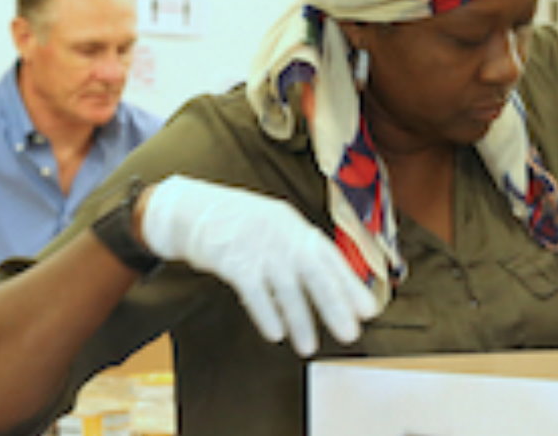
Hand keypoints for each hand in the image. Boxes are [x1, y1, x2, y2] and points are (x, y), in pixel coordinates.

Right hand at [141, 174, 379, 355]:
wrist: (190, 209)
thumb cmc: (237, 223)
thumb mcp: (274, 226)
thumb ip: (298, 251)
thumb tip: (328, 283)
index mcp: (295, 226)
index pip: (329, 257)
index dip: (349, 284)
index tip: (367, 310)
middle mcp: (281, 235)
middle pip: (315, 273)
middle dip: (334, 305)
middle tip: (350, 333)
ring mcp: (257, 246)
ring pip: (286, 287)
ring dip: (300, 320)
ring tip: (309, 346)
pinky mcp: (232, 260)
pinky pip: (254, 291)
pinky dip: (266, 313)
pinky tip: (276, 333)